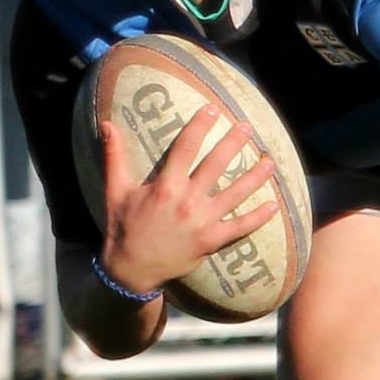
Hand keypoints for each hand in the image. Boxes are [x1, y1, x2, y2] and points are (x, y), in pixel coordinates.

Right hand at [97, 103, 279, 293]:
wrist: (131, 270)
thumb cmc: (123, 228)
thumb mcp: (114, 190)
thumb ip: (114, 156)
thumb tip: (106, 124)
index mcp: (165, 186)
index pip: (186, 148)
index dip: (200, 126)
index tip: (213, 109)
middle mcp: (187, 201)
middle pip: (216, 165)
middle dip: (233, 143)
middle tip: (247, 127)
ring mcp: (202, 222)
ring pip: (235, 194)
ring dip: (255, 176)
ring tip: (270, 161)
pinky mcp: (210, 241)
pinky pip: (239, 228)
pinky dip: (257, 218)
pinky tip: (274, 206)